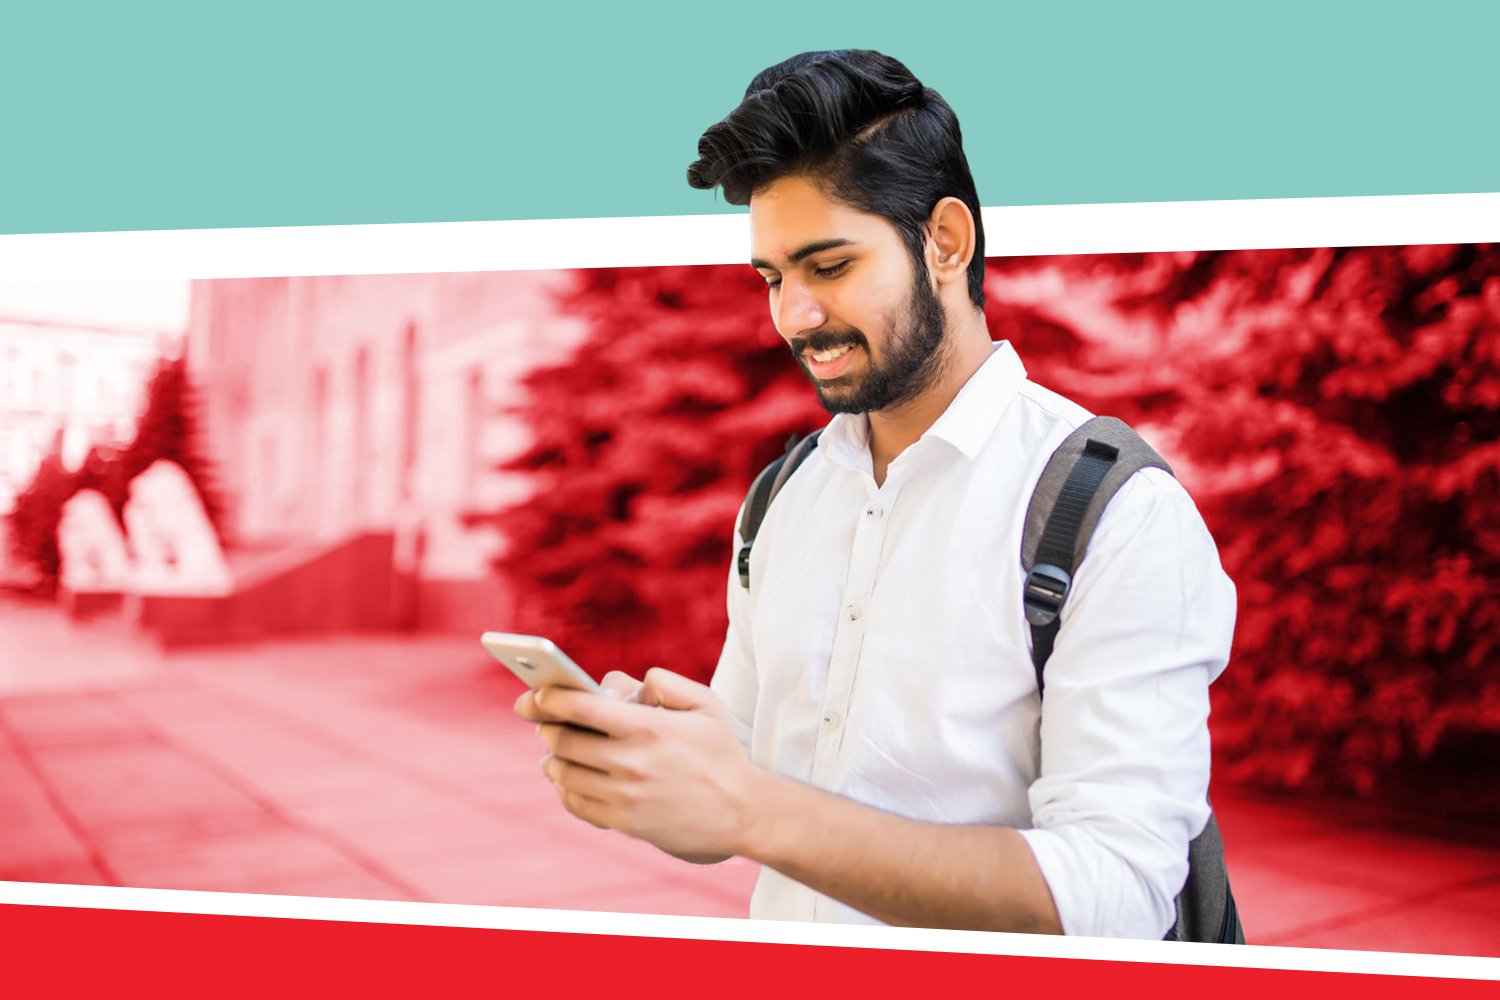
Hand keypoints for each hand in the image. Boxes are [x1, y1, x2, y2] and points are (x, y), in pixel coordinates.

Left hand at [527, 668, 759, 860]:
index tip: (536, 693)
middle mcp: (631, 763)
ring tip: (556, 748)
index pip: (579, 707)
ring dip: (554, 756)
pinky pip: (575, 803)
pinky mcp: (623, 823)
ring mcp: (624, 797)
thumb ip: (662, 682)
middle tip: (543, 719)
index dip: (549, 697)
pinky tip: (571, 777)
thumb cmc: (720, 752)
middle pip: (562, 740)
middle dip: (546, 725)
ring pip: (563, 773)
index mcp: (648, 727)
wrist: (741, 811)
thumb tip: (618, 684)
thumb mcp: (704, 703)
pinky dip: (565, 788)